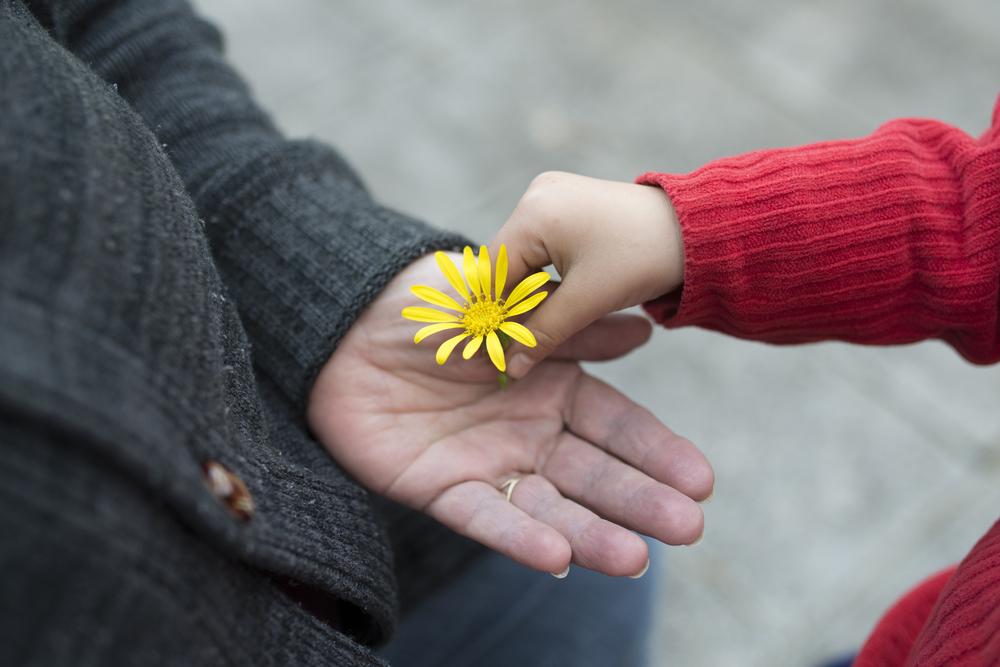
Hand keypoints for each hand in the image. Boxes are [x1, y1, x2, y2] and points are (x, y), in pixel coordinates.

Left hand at [308, 253, 711, 576]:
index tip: (701, 480)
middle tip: (688, 529)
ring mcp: (489, 465)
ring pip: (548, 507)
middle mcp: (530, 434)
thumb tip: (644, 332)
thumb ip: (571, 326)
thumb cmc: (434, 308)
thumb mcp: (508, 307)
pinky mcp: (441, 489)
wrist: (348, 324)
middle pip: (593, 476)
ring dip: (591, 534)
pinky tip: (557, 557)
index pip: (616, 427)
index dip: (656, 452)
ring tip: (635, 559)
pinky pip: (483, 516)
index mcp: (553, 390)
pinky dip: (517, 537)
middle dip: (639, 502)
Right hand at [492, 171, 683, 377]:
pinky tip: (552, 296)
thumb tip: (510, 368)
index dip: (492, 312)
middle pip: (505, 261)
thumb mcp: (587, 301)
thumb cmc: (642, 259)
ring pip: (522, 254)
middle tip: (511, 342)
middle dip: (509, 301)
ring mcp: (550, 194)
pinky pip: (539, 243)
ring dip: (526, 289)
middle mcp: (536, 195)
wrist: (696, 229)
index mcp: (534, 213)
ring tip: (532, 323)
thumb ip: (543, 334)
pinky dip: (542, 272)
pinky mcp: (566, 201)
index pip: (492, 271)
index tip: (493, 347)